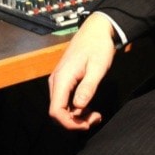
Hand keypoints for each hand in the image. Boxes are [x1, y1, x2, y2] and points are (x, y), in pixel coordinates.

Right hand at [48, 12, 116, 129]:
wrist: (96, 29)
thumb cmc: (98, 45)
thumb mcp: (98, 67)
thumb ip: (87, 87)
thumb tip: (79, 108)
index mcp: (62, 78)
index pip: (56, 111)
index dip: (69, 123)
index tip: (87, 125)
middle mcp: (56, 81)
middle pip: (58, 112)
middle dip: (75, 121)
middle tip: (95, 119)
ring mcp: (59, 80)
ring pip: (62, 107)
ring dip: (77, 116)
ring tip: (95, 115)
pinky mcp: (65, 80)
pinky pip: (66, 100)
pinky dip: (76, 108)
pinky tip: (89, 108)